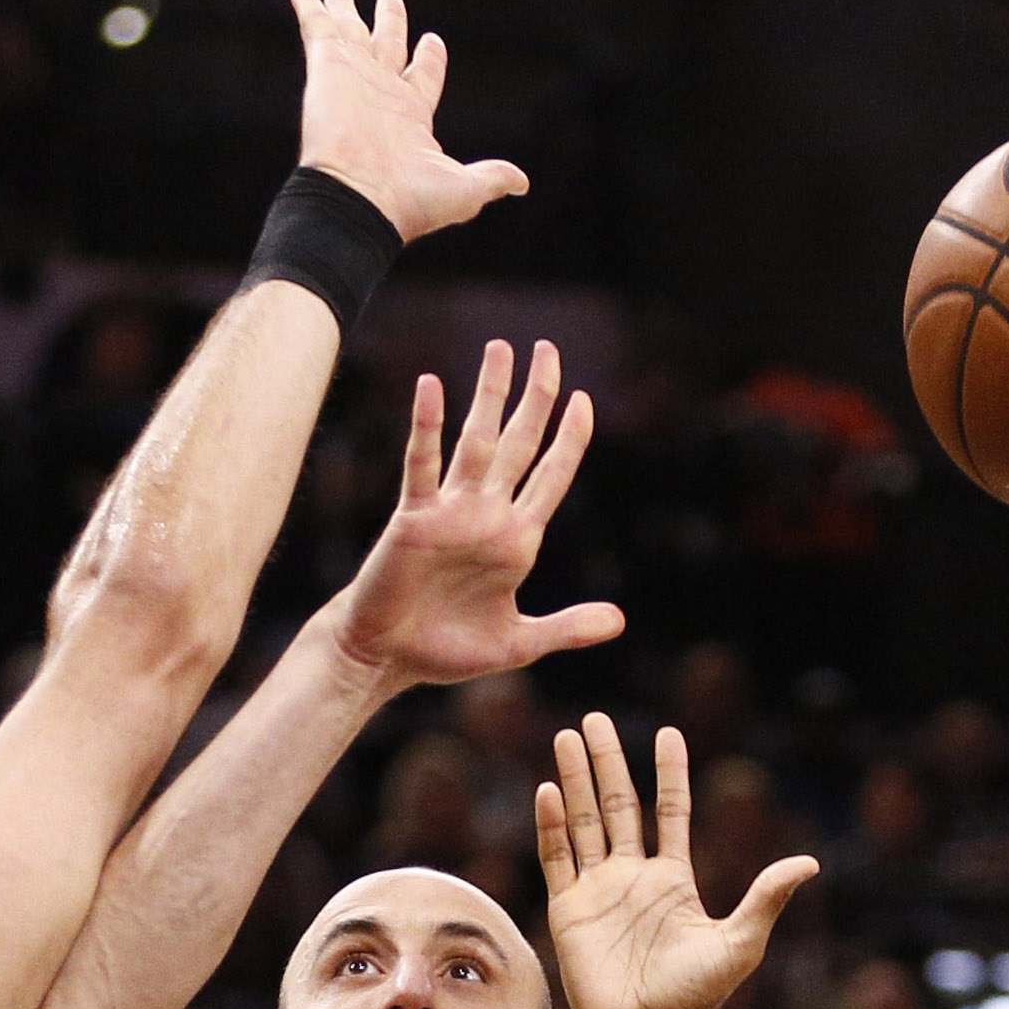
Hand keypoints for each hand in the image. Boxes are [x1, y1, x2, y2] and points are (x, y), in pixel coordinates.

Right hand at [289, 0, 525, 244]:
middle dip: (389, 23)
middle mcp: (380, 94)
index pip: (423, 76)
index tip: (433, 40)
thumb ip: (490, 178)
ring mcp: (353, 80)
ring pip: (350, 32)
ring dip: (344, 9)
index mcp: (411, 116)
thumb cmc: (408, 202)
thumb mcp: (462, 190)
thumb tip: (521, 183)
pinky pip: (318, 27)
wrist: (359, 202)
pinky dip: (309, 6)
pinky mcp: (327, 69)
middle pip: (386, 46)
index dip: (429, 58)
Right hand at [328, 342, 619, 691]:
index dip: (570, 439)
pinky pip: (423, 465)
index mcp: (517, 539)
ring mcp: (451, 511)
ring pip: (477, 440)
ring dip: (490, 394)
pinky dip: (426, 426)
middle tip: (547, 349)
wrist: (388, 659)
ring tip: (500, 348)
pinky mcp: (414, 517)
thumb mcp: (519, 643)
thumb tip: (619, 621)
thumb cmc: (447, 650)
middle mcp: (487, 515)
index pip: (552, 476)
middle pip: (520, 443)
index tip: (585, 400)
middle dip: (537, 396)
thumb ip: (568, 628)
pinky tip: (431, 386)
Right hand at [538, 714, 815, 1008]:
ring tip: (568, 736)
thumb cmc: (696, 997)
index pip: (669, 812)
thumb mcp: (741, 942)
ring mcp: (598, 891)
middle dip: (608, 762)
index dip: (669, 774)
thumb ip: (766, 898)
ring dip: (576, 780)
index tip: (668, 734)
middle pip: (618, 805)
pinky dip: (551, 824)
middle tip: (595, 720)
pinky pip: (557, 857)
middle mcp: (633, 878)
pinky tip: (549, 789)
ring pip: (583, 822)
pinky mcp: (568, 910)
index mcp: (674, 879)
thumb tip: (810, 863)